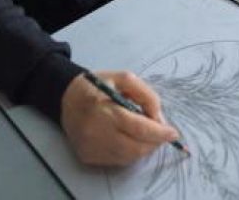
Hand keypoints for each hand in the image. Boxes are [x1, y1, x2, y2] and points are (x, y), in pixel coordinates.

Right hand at [60, 70, 179, 165]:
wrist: (66, 97)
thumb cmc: (96, 86)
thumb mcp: (122, 78)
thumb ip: (145, 95)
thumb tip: (159, 119)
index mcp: (104, 108)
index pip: (138, 127)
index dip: (159, 133)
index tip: (173, 133)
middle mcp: (95, 131)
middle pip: (135, 147)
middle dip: (154, 143)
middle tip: (161, 134)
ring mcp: (90, 146)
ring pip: (128, 157)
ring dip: (143, 148)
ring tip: (145, 135)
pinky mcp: (87, 155)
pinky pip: (116, 160)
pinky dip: (129, 152)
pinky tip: (128, 139)